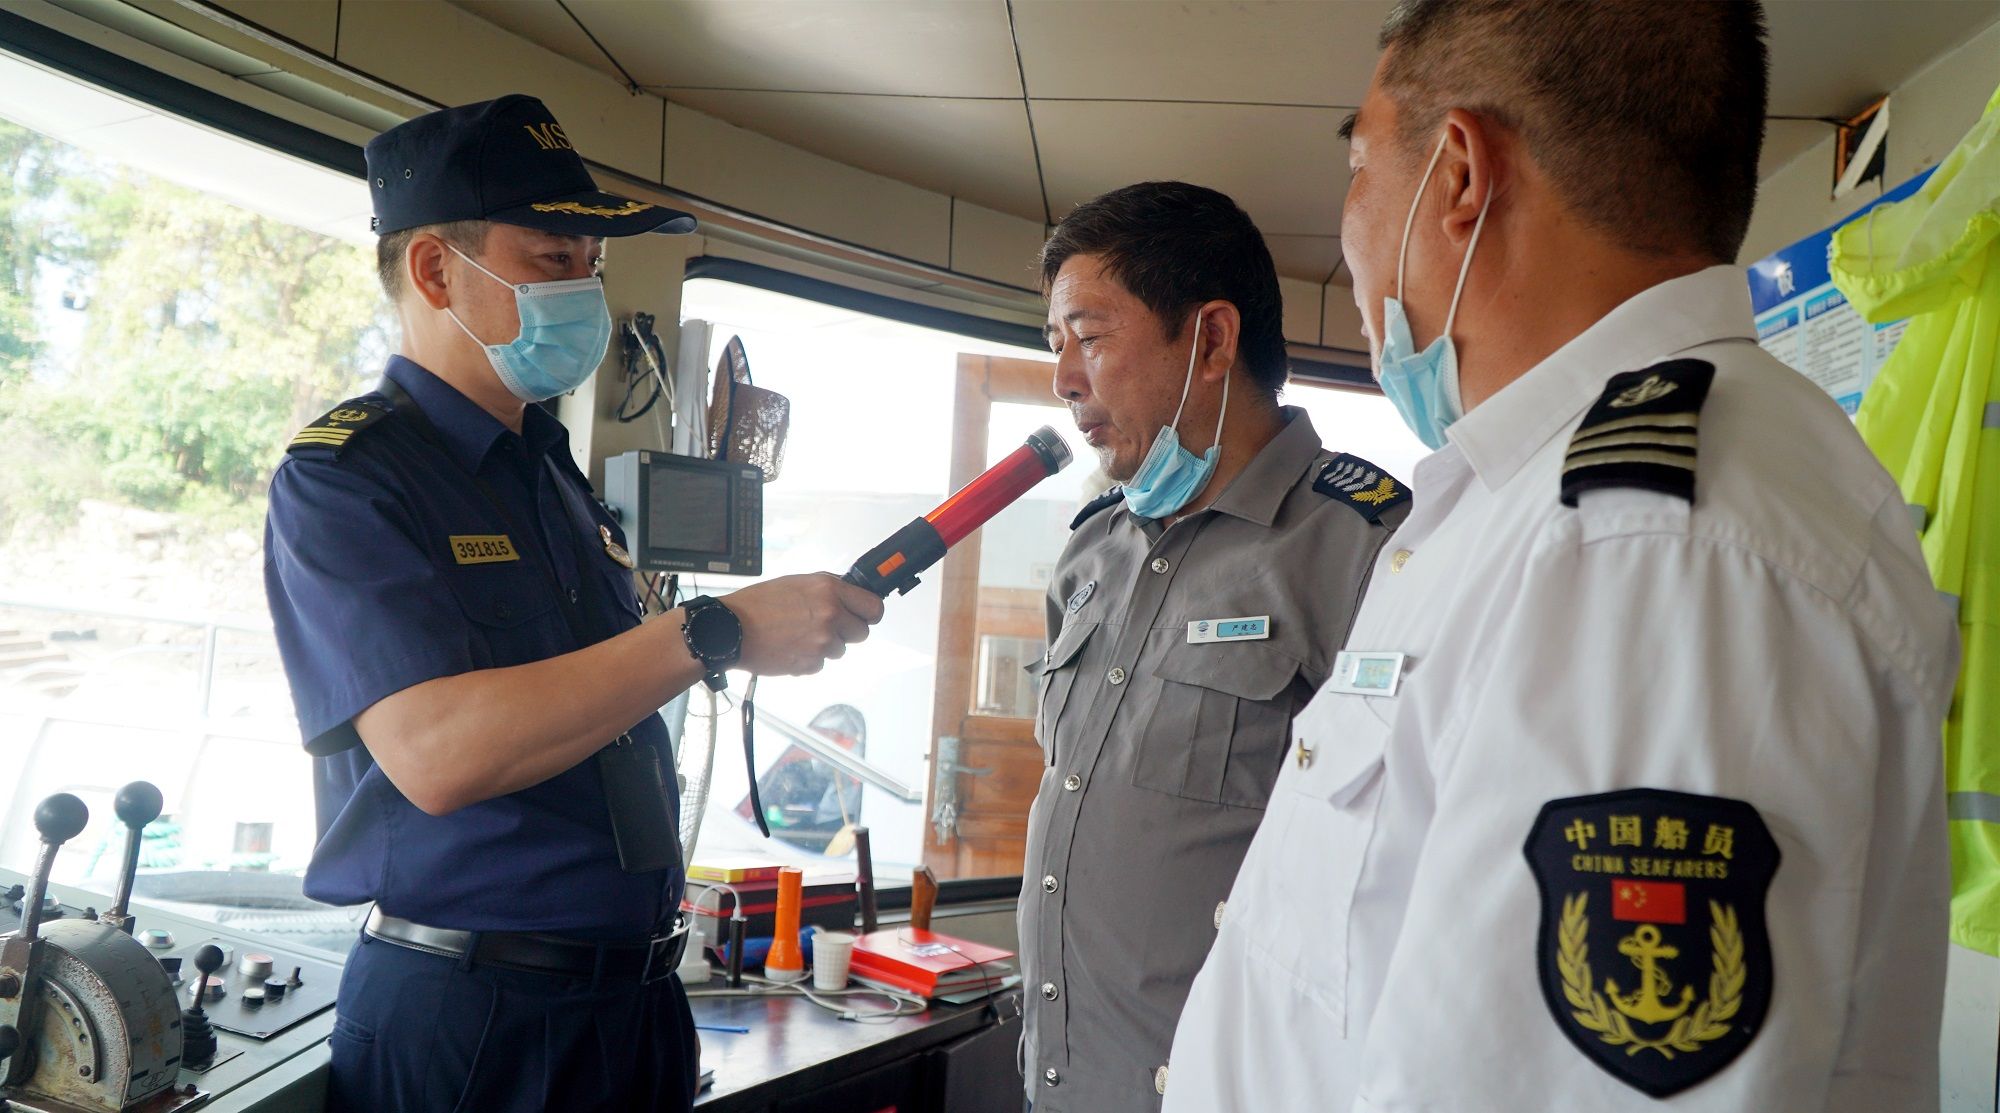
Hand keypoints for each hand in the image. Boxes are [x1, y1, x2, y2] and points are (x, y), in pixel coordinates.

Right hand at [723, 573, 884, 675]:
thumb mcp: (797, 582)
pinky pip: (821, 664)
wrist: (731, 630)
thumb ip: (828, 588)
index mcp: (829, 590)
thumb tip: (849, 593)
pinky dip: (810, 659)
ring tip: (799, 634)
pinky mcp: (811, 663)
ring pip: (840, 650)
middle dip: (846, 630)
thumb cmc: (757, 605)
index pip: (874, 607)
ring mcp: (822, 642)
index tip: (863, 614)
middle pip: (861, 632)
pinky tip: (791, 646)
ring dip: (825, 645)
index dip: (868, 612)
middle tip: (825, 625)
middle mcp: (830, 615)